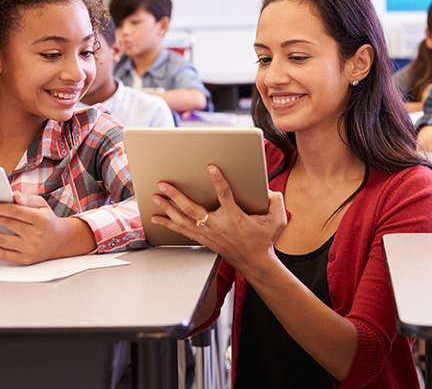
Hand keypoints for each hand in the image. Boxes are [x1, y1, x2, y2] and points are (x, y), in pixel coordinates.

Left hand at [0, 191, 95, 264]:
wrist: (61, 241)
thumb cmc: (48, 221)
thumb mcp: (42, 205)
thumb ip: (27, 199)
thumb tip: (14, 195)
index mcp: (41, 219)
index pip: (13, 211)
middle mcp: (36, 234)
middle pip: (6, 223)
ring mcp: (31, 249)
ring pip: (1, 239)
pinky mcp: (26, 260)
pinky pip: (3, 255)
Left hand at [150, 165, 286, 274]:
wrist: (255, 263)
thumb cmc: (264, 240)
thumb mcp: (276, 220)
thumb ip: (275, 202)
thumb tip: (269, 190)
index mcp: (234, 217)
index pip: (225, 195)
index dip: (218, 180)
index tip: (211, 167)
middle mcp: (217, 226)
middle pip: (193, 209)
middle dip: (176, 196)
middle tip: (164, 184)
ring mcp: (208, 234)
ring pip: (183, 220)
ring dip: (168, 208)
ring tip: (155, 197)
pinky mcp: (203, 240)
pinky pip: (182, 231)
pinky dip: (168, 224)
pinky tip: (156, 218)